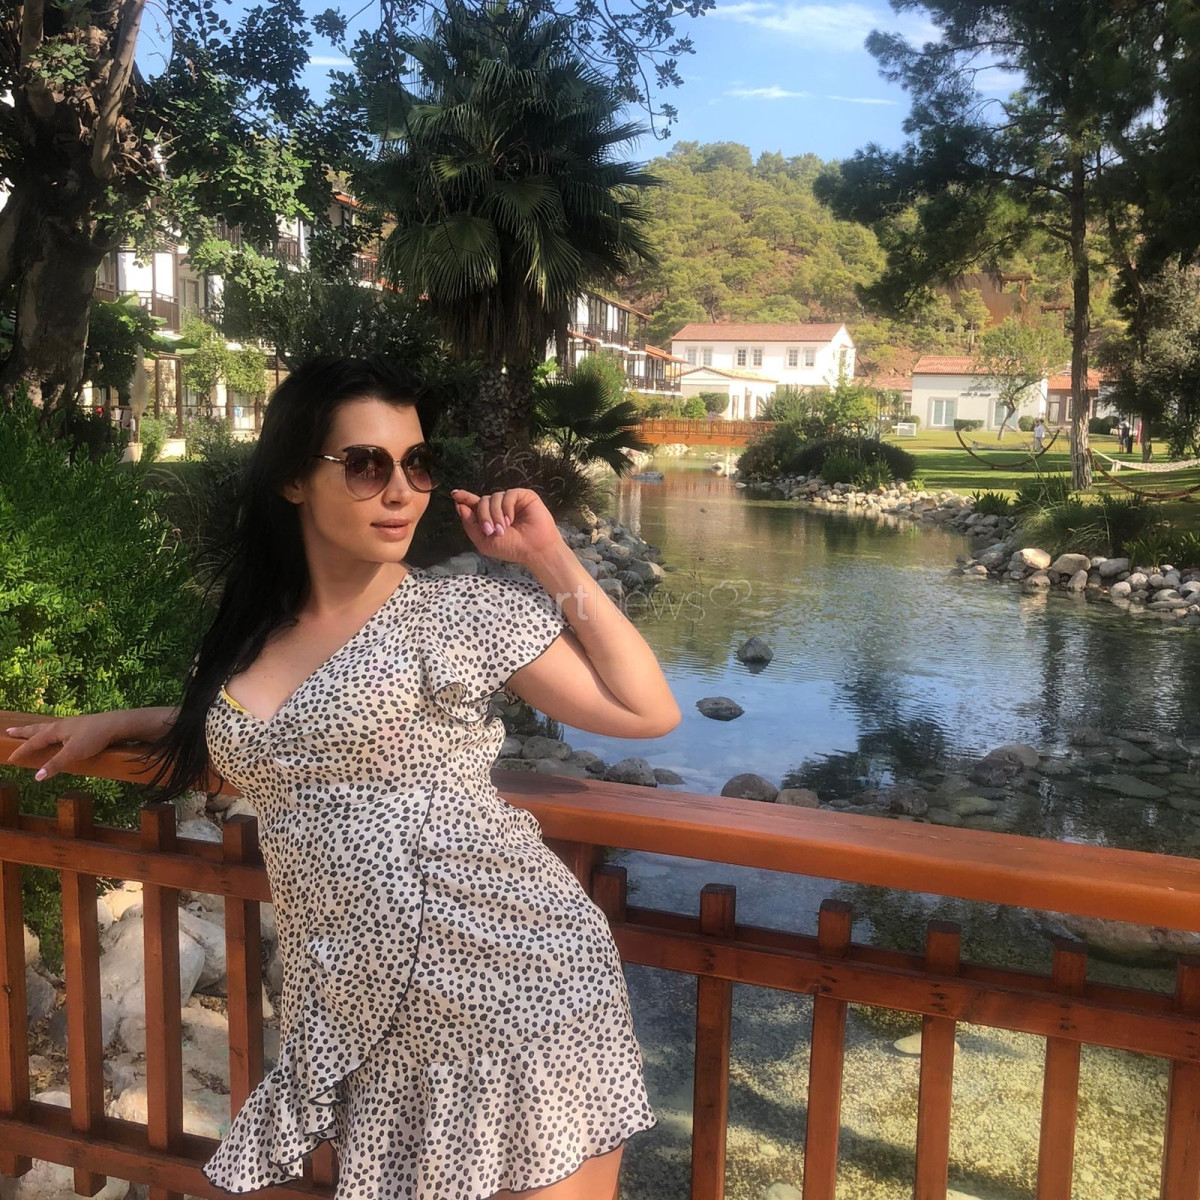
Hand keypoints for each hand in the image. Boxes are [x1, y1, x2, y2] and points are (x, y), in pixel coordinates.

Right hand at [4, 713, 124, 781]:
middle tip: (10, 730)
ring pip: (49, 726)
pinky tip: (58, 732)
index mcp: (56, 731)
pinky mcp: (83, 725)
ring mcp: (72, 723)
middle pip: (38, 729)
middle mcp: (61, 724)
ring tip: (31, 730)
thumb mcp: (73, 753)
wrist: (117, 724)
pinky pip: (60, 727)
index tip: (10, 758)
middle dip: (24, 731)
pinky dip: (52, 729)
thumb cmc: (94, 737)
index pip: (34, 742)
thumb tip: (36, 777)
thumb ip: (55, 764)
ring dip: (37, 729)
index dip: (22, 751)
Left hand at [449, 486, 560, 566]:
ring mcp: (511, 501)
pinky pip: (508, 495)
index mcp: (490, 517)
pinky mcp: (524, 496)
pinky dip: (507, 508)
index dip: (464, 497)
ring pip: (493, 497)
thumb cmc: (511, 548)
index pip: (475, 503)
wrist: (533, 550)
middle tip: (490, 531)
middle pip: (482, 501)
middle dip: (483, 516)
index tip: (454, 494)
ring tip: (503, 529)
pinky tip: (511, 519)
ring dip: (495, 514)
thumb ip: (469, 524)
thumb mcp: (483, 541)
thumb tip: (459, 505)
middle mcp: (500, 507)